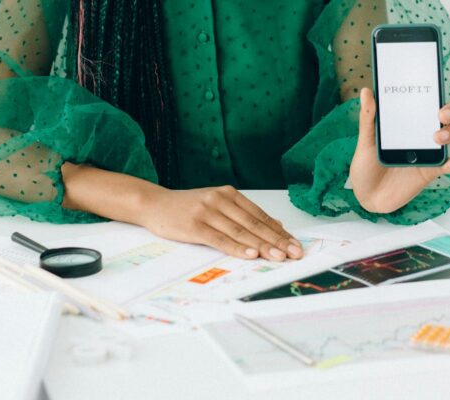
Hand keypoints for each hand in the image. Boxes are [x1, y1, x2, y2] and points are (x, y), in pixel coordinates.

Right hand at [139, 184, 303, 260]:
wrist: (155, 204)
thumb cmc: (187, 208)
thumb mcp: (217, 205)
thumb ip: (242, 214)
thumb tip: (275, 226)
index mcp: (228, 193)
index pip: (259, 214)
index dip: (279, 231)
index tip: (295, 244)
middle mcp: (220, 199)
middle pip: (253, 223)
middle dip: (277, 240)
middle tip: (294, 252)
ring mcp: (207, 211)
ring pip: (240, 231)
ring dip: (262, 245)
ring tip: (278, 256)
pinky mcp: (194, 225)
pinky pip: (220, 238)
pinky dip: (236, 247)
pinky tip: (249, 253)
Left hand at [349, 87, 449, 214]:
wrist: (367, 196)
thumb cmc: (366, 165)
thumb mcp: (365, 140)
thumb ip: (368, 117)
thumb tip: (367, 92)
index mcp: (405, 123)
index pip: (423, 103)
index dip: (432, 93)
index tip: (432, 87)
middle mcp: (419, 135)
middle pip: (443, 118)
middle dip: (448, 112)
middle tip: (440, 114)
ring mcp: (426, 152)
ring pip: (448, 138)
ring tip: (438, 138)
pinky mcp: (429, 171)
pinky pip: (446, 166)